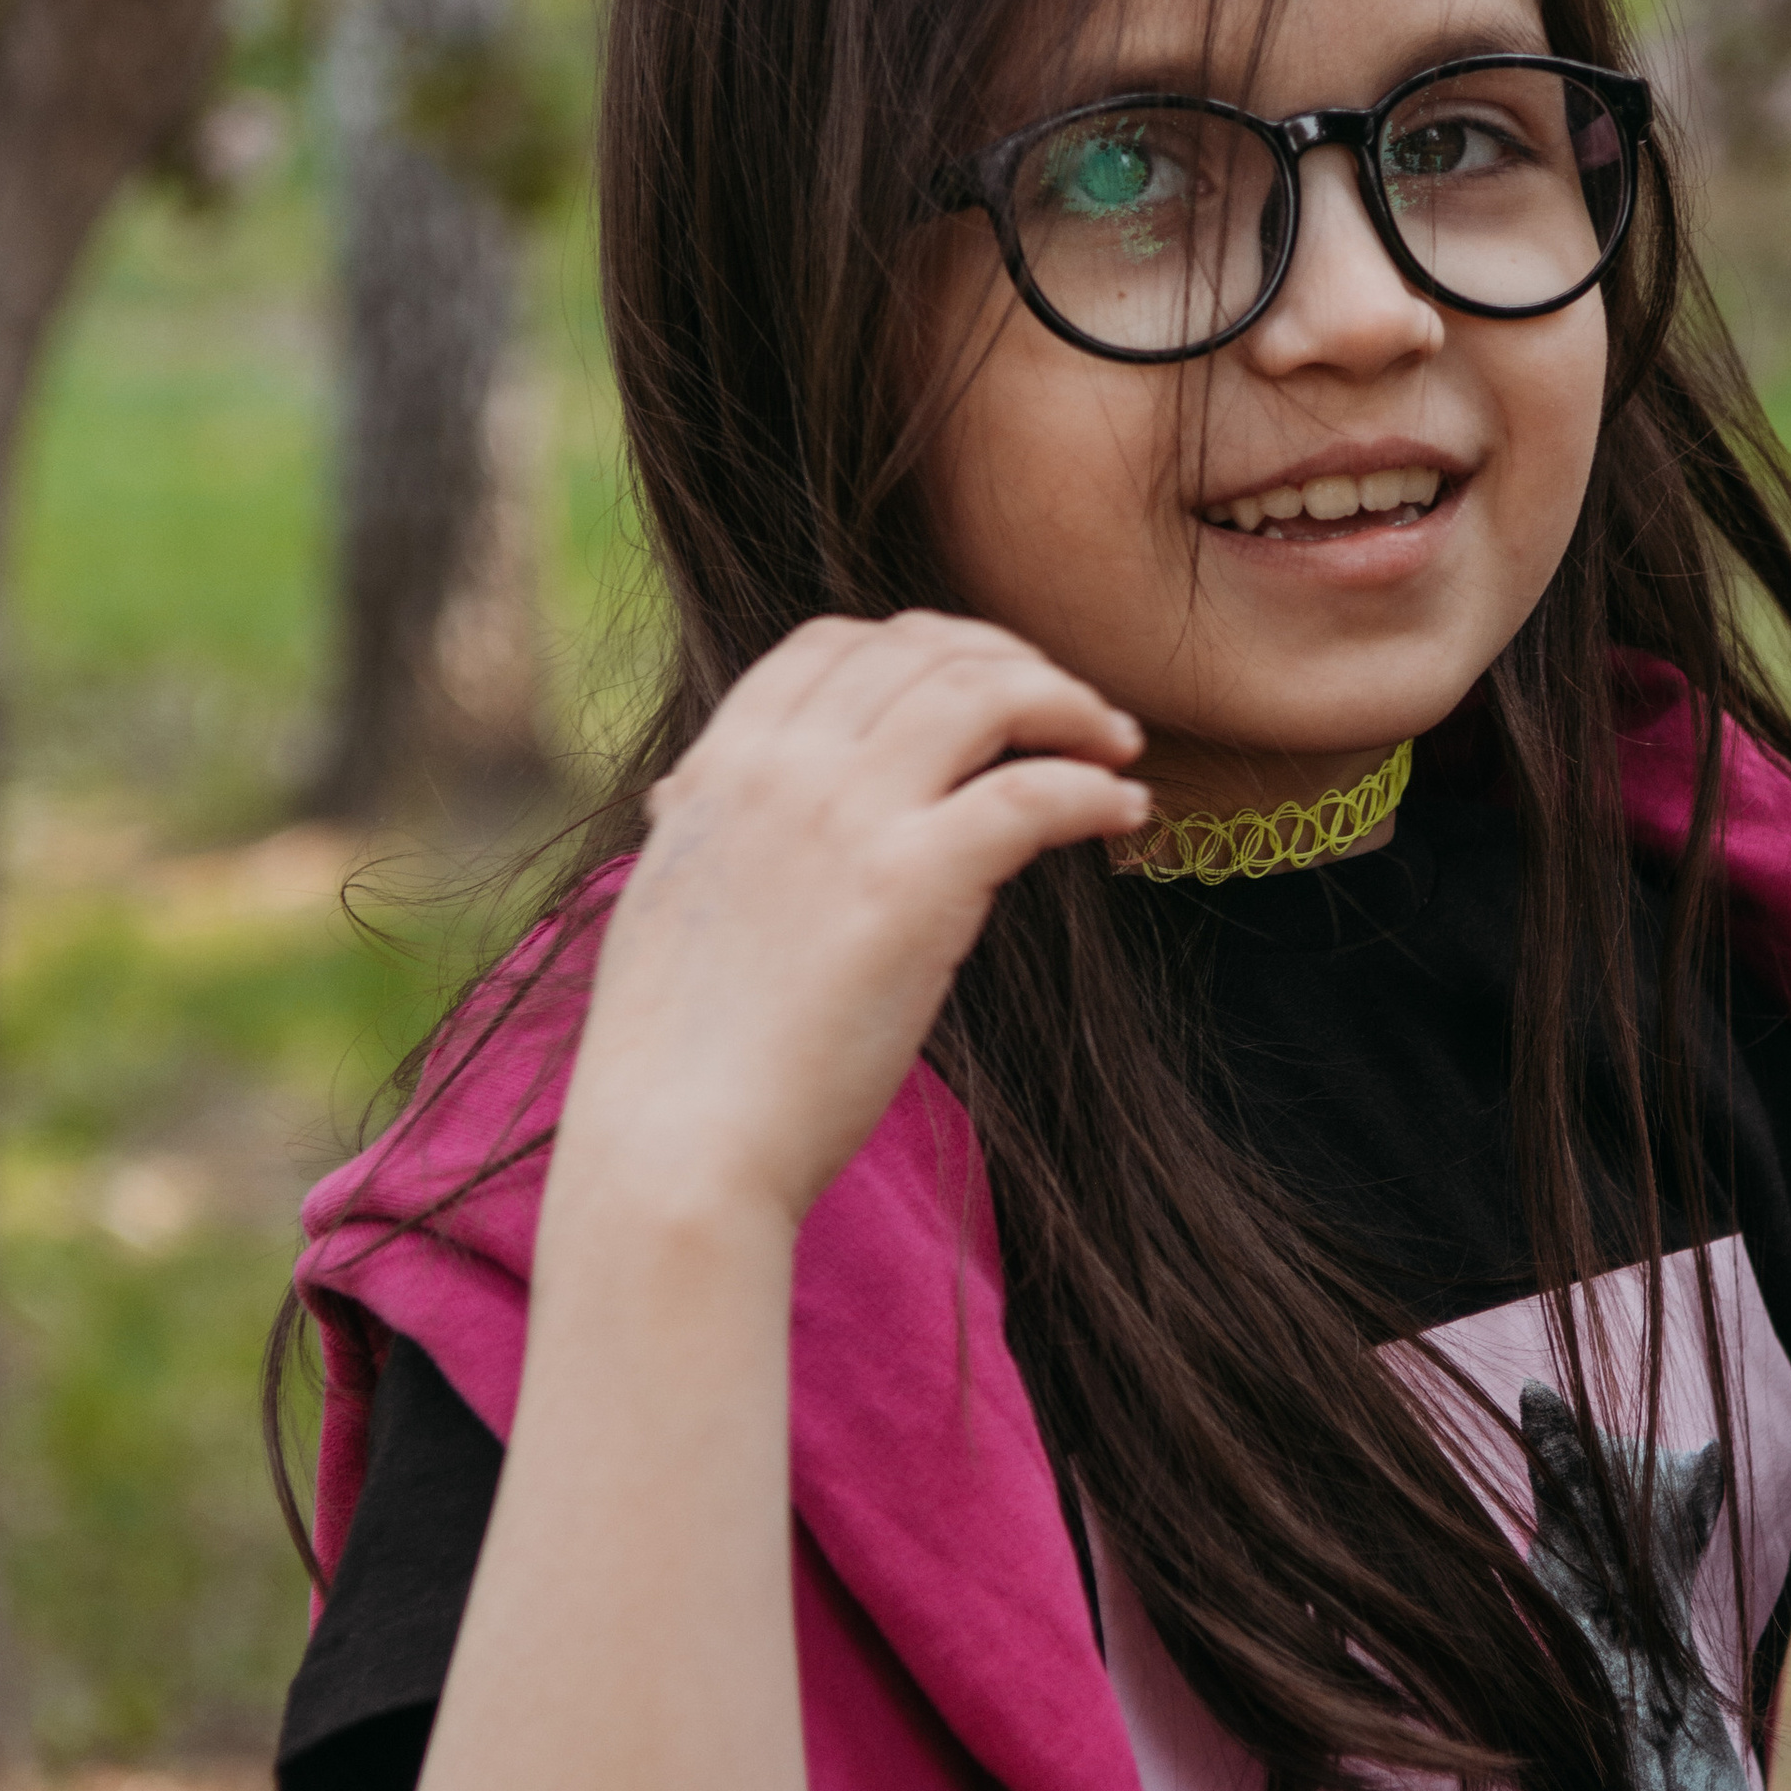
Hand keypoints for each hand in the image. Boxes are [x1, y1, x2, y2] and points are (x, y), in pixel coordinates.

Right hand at [561, 613, 1149, 1227]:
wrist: (677, 1146)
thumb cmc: (673, 1058)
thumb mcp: (664, 900)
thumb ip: (695, 831)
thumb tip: (684, 798)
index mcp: (718, 769)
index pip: (831, 643)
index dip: (921, 644)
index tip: (977, 678)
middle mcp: (782, 770)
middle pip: (924, 654)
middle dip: (1012, 663)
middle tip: (1069, 706)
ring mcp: (849, 817)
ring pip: (987, 696)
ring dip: (1069, 705)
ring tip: (1114, 743)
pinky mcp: (915, 883)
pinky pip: (1033, 793)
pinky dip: (1094, 788)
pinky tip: (1125, 810)